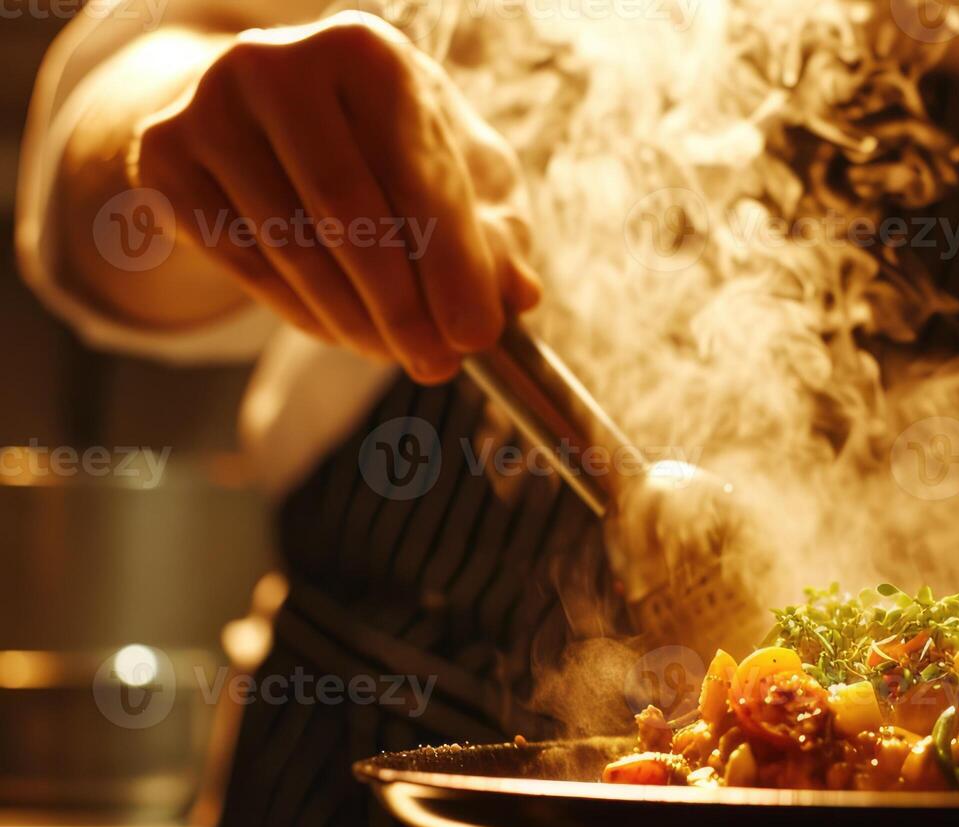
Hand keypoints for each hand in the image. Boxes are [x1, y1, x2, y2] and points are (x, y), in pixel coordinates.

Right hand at [129, 13, 540, 382]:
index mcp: (366, 51)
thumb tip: (517, 295)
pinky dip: (299, 311)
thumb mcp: (463, 176)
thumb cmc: (397, 147)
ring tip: (396, 353)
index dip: (454, 266)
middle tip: (437, 367)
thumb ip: (497, 234)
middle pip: (346, 214)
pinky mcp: (164, 155)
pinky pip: (240, 261)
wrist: (281, 117)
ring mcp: (209, 105)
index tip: (477, 338)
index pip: (416, 174)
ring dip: (353, 321)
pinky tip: (339, 326)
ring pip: (291, 247)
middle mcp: (277, 62)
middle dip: (401, 307)